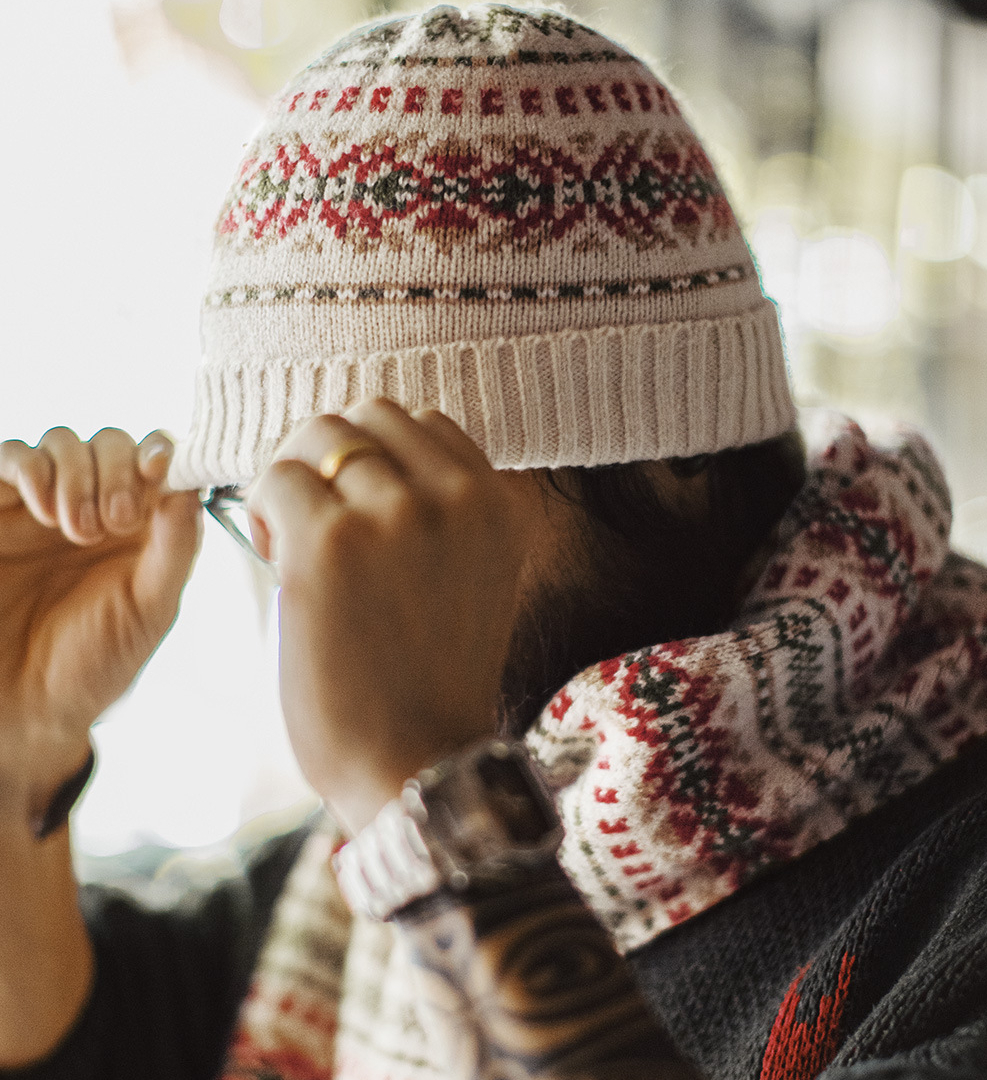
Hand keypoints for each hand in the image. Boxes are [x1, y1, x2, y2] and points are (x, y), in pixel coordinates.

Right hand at [0, 428, 201, 831]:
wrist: (23, 708)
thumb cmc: (95, 663)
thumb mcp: (152, 608)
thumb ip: (176, 546)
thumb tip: (191, 485)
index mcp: (145, 527)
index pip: (160, 460)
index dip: (164, 452)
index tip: (161, 468)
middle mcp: (97, 507)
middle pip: (113, 442)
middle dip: (119, 469)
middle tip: (116, 520)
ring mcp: (45, 506)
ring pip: (64, 441)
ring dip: (79, 472)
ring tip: (78, 530)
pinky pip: (11, 455)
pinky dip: (31, 469)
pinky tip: (46, 513)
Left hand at [247, 399, 533, 832]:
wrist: (415, 762)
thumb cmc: (429, 678)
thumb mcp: (470, 576)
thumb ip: (440, 511)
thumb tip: (362, 451)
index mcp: (498, 504)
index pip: (424, 423)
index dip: (377, 455)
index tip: (357, 503)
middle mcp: (458, 498)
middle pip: (370, 414)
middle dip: (330, 454)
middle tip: (314, 516)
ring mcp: (398, 514)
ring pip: (319, 437)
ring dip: (294, 481)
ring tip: (292, 542)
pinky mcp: (332, 543)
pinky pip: (278, 481)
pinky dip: (265, 510)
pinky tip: (275, 559)